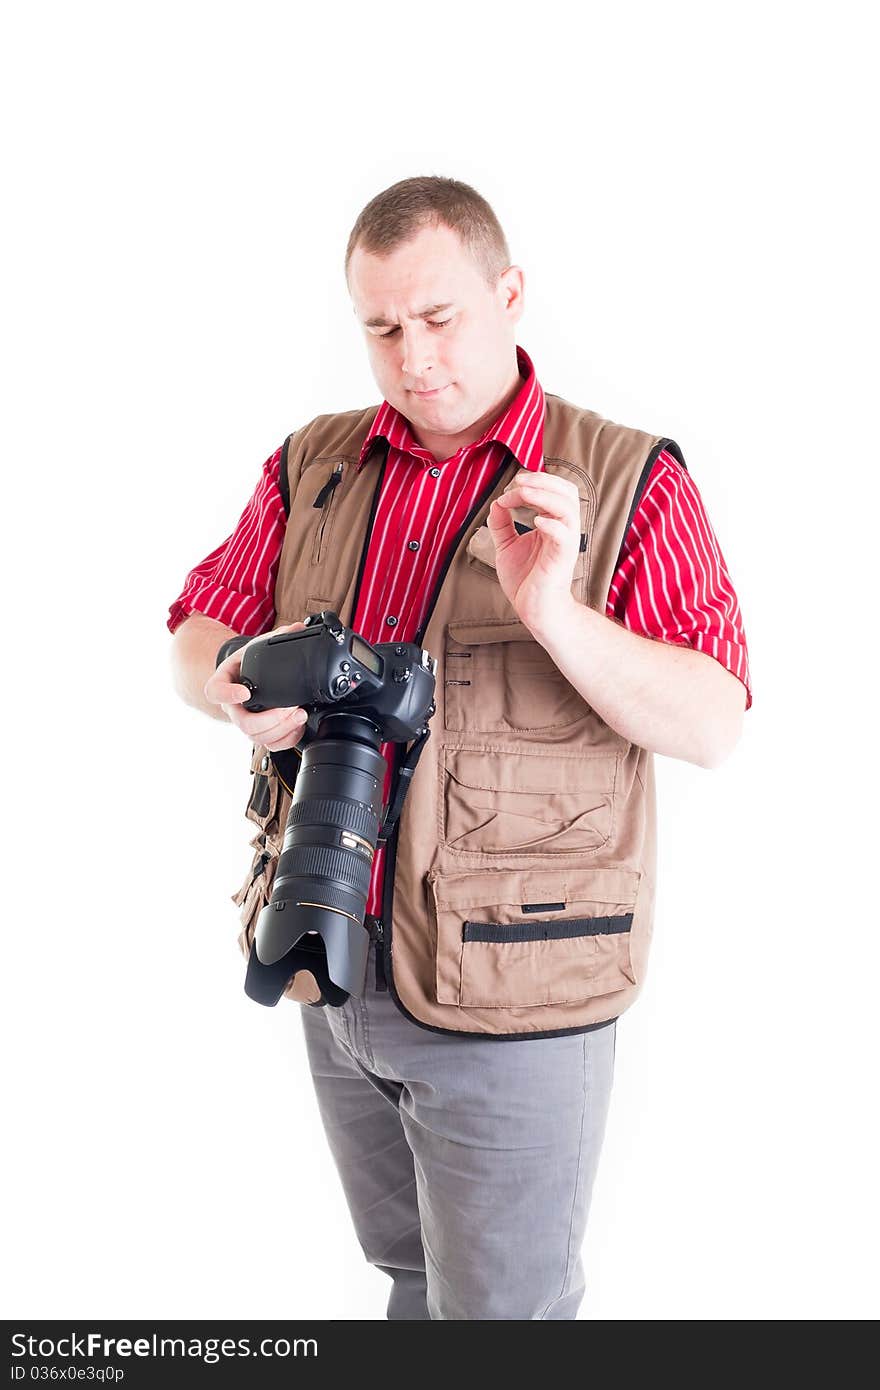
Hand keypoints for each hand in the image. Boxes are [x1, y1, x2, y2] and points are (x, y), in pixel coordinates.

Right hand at [203, 621, 310, 750]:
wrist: (246, 675)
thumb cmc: (249, 662)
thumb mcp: (257, 646)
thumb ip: (278, 637)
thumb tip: (300, 628)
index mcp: (224, 682)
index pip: (215, 692)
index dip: (228, 695)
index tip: (245, 692)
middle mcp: (233, 707)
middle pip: (242, 723)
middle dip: (270, 719)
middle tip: (290, 708)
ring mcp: (247, 721)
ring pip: (257, 738)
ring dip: (282, 729)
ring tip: (300, 714)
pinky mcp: (262, 732)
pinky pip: (270, 744)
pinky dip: (287, 739)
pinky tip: (299, 726)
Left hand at [486, 471, 580, 629]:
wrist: (534, 609)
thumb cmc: (526, 580)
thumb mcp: (507, 546)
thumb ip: (502, 524)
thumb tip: (497, 502)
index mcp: (553, 524)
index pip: (554, 490)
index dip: (533, 482)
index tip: (507, 492)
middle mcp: (563, 530)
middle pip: (567, 492)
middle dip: (543, 480)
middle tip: (518, 481)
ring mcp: (565, 543)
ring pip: (568, 508)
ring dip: (544, 495)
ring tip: (522, 493)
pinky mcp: (562, 559)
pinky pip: (565, 535)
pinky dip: (551, 524)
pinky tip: (535, 521)